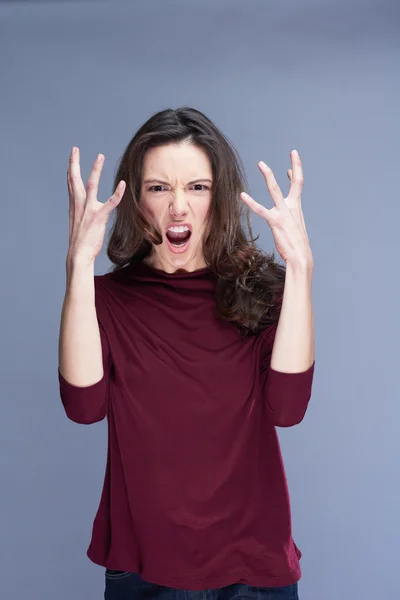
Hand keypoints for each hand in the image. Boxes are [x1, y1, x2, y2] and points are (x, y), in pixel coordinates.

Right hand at [67, 147, 125, 265]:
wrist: (79, 254)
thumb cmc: (81, 242)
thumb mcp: (79, 223)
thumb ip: (83, 212)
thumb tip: (88, 208)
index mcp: (74, 205)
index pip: (71, 183)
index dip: (70, 168)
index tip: (71, 157)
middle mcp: (79, 205)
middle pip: (74, 179)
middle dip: (74, 163)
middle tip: (74, 149)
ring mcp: (88, 210)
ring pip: (91, 185)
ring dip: (95, 170)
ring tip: (99, 156)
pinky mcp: (99, 217)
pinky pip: (110, 202)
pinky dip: (117, 193)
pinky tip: (122, 184)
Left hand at [240, 149, 312, 269]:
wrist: (300, 258)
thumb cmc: (296, 246)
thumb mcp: (295, 230)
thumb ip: (290, 220)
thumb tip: (286, 218)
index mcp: (297, 209)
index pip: (299, 187)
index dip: (296, 174)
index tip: (290, 166)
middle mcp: (292, 208)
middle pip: (296, 183)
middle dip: (295, 166)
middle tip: (293, 151)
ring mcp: (284, 213)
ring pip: (276, 190)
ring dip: (269, 176)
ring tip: (262, 163)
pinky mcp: (275, 222)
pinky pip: (261, 210)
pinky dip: (251, 202)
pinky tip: (243, 195)